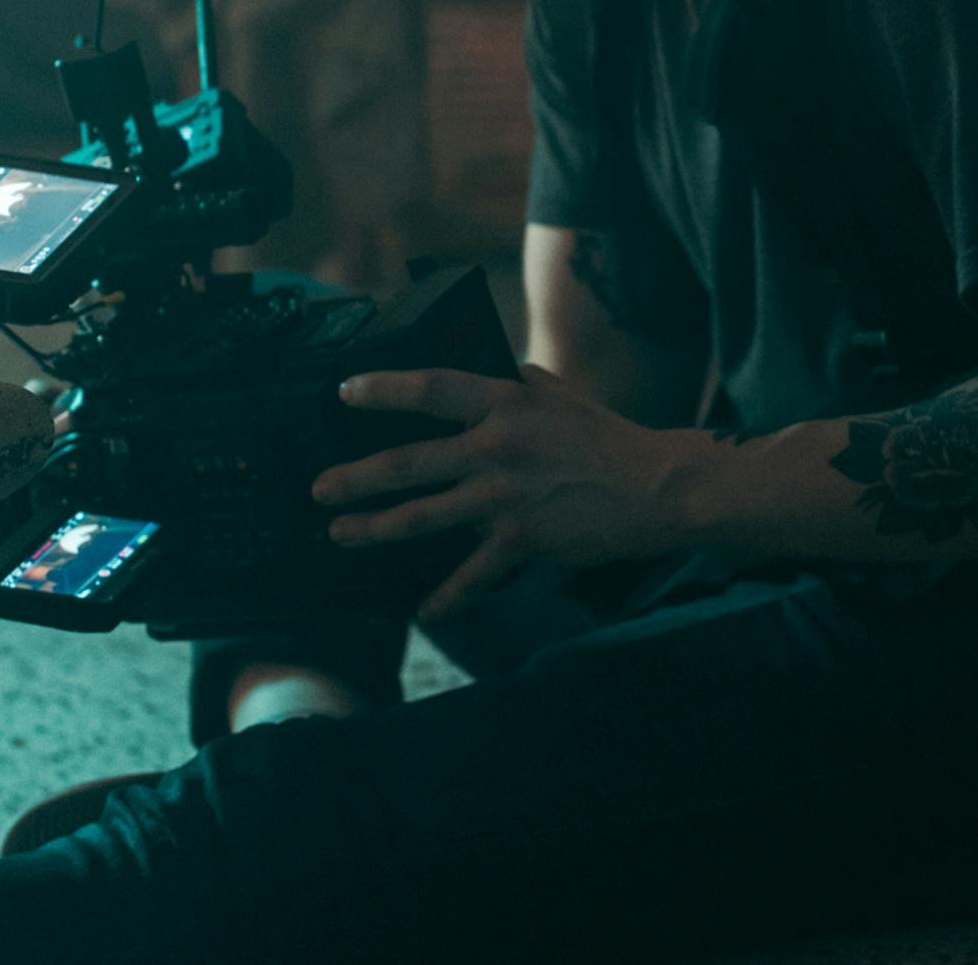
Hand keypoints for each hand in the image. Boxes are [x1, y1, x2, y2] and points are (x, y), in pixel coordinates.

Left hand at [312, 366, 715, 617]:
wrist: (655, 487)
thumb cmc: (609, 438)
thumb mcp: (562, 395)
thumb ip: (523, 383)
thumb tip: (498, 368)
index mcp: (506, 403)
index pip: (431, 388)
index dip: (385, 389)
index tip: (345, 392)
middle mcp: (496, 447)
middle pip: (408, 462)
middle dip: (356, 478)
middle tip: (321, 489)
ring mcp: (504, 496)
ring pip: (422, 517)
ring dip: (375, 528)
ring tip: (342, 535)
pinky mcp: (520, 539)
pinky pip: (471, 573)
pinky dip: (446, 595)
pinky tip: (424, 609)